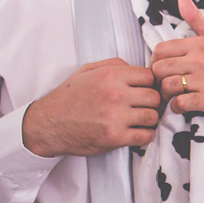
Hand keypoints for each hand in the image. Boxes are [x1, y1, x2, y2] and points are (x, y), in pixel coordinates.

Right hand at [22, 58, 159, 156]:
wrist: (49, 124)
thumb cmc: (68, 99)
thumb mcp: (86, 71)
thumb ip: (112, 65)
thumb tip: (134, 68)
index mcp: (109, 76)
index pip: (148, 76)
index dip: (149, 84)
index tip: (144, 90)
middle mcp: (115, 94)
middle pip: (154, 96)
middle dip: (151, 102)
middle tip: (143, 106)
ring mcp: (116, 117)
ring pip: (152, 116)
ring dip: (149, 120)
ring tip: (140, 120)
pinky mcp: (116, 137)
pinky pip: (146, 136)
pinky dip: (145, 135)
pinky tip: (137, 132)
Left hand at [150, 0, 203, 120]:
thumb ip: (196, 18)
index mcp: (200, 44)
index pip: (161, 50)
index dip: (155, 62)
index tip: (161, 69)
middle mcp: (200, 61)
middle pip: (159, 68)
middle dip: (158, 79)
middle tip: (164, 84)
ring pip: (167, 86)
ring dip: (166, 94)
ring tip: (173, 96)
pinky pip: (180, 103)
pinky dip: (177, 107)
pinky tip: (183, 105)